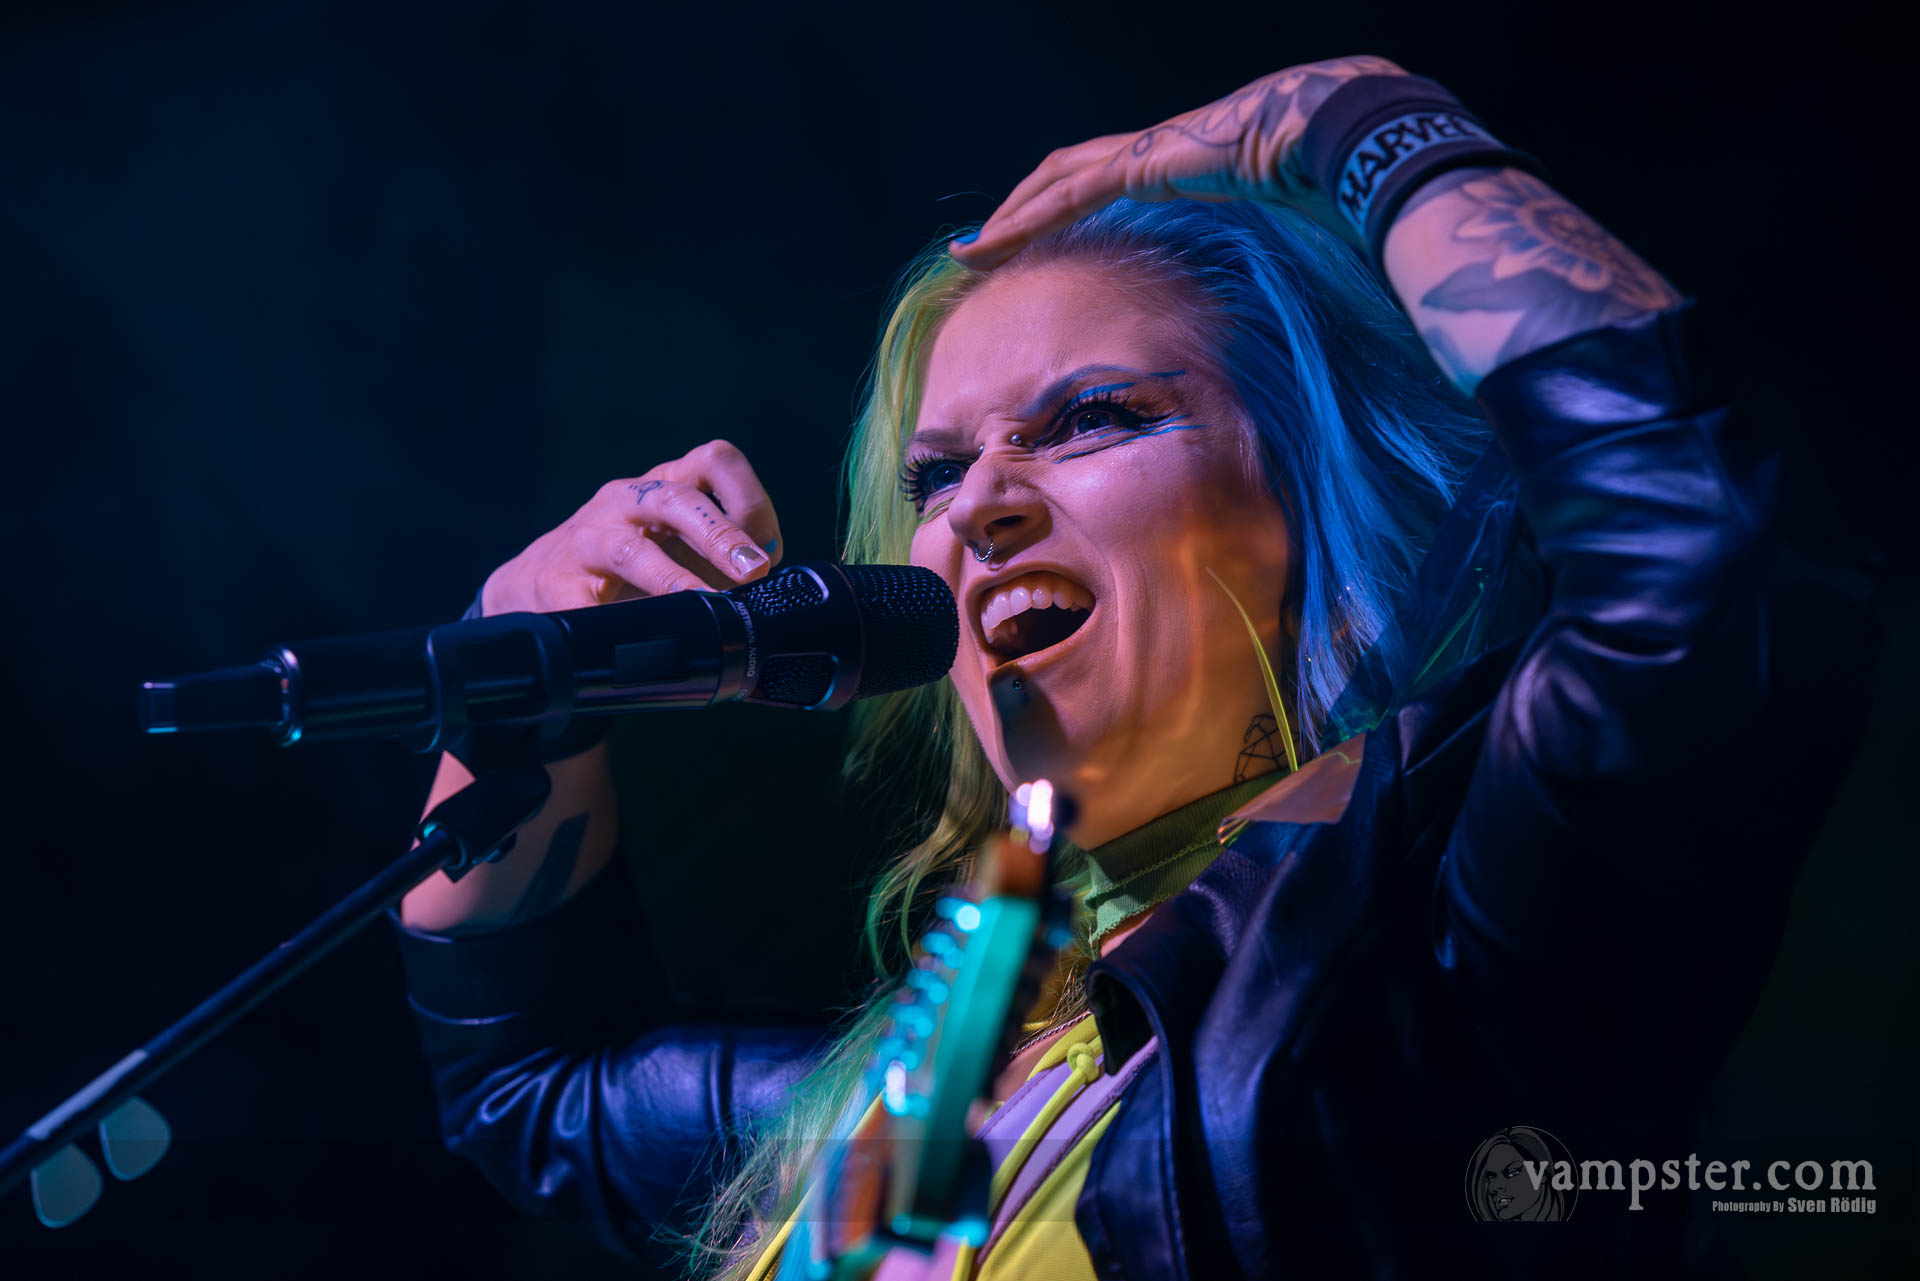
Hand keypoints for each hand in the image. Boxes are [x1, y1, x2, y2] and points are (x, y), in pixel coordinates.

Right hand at [478, 438, 783, 615]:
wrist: (536, 584)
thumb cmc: (626, 566)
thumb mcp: (675, 545)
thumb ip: (720, 558)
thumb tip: (771, 588)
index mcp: (663, 486)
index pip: (715, 460)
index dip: (750, 499)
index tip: (769, 550)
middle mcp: (625, 502)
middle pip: (677, 499)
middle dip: (722, 535)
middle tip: (754, 571)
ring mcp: (587, 539)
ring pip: (630, 549)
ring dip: (673, 580)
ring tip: (704, 605)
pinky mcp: (556, 582)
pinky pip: (584, 601)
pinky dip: (613, 619)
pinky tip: (636, 636)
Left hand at [948, 54, 1405, 269]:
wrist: (1348, 134)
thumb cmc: (1335, 181)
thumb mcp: (1292, 229)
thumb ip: (1271, 257)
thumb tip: (1284, 302)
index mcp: (1186, 164)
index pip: (1111, 180)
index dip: (1070, 206)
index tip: (1042, 241)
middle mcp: (1157, 150)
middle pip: (1067, 175)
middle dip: (1022, 210)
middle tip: (984, 247)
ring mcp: (1148, 151)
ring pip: (1055, 181)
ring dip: (1009, 217)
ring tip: (971, 251)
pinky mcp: (1144, 162)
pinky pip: (1070, 194)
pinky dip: (1026, 220)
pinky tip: (992, 243)